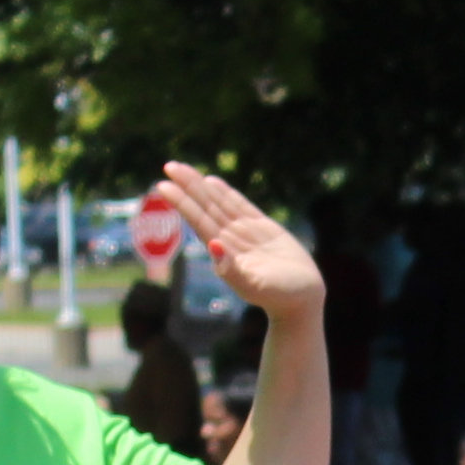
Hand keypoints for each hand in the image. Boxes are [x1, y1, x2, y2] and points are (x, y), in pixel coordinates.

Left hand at [162, 168, 322, 324]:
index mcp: (223, 251)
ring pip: (218, 203)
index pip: (198, 221)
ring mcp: (244, 232)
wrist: (301, 298)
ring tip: (181, 169)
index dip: (182, 203)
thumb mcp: (254, 286)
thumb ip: (231, 270)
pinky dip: (225, 193)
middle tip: (169, 166)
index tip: (163, 186)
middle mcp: (229, 239)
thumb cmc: (279, 296)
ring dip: (200, 186)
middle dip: (187, 187)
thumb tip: (212, 244)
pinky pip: (239, 205)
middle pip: (205, 207)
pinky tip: (211, 182)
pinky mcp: (262, 227)